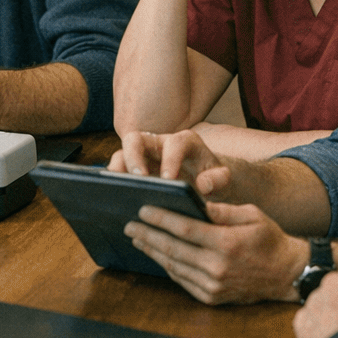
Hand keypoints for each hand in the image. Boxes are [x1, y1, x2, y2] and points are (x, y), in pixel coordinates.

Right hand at [108, 129, 228, 183]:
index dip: (171, 160)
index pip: (175, 144)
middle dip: (132, 157)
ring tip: (115, 189)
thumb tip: (203, 185)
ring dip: (117, 170)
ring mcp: (143, 156)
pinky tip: (114, 198)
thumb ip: (219, 179)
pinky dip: (114, 181)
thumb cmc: (213, 179)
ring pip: (121, 153)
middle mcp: (159, 144)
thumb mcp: (224, 179)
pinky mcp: (133, 168)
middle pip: (136, 139)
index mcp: (185, 142)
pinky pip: (118, 170)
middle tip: (135, 179)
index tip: (169, 180)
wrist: (207, 182)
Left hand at [123, 201, 305, 304]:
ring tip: (138, 239)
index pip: (185, 229)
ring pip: (174, 266)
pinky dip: (167, 266)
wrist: (287, 274)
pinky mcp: (212, 297)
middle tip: (130, 225)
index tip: (142, 210)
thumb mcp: (251, 215)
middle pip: (173, 249)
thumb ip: (221, 210)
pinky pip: (182, 280)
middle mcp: (218, 266)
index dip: (161, 219)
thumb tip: (193, 200)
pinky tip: (157, 255)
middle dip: (148, 236)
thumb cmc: (269, 239)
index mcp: (227, 243)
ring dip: (153, 251)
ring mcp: (214, 285)